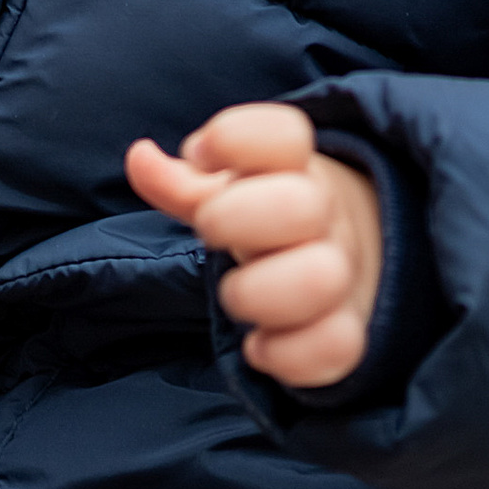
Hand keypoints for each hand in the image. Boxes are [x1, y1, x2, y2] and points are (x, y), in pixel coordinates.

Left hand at [128, 101, 382, 388]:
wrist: (347, 261)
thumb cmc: (267, 220)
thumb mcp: (227, 193)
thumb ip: (180, 181)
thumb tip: (140, 157)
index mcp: (295, 168)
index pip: (284, 134)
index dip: (234, 139)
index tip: (204, 156)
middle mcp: (326, 218)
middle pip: (302, 205)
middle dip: (236, 220)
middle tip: (211, 234)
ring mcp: (341, 276)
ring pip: (321, 279)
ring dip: (259, 293)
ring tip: (234, 296)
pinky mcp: (347, 334)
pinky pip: (335, 347)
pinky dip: (287, 354)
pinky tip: (258, 347)